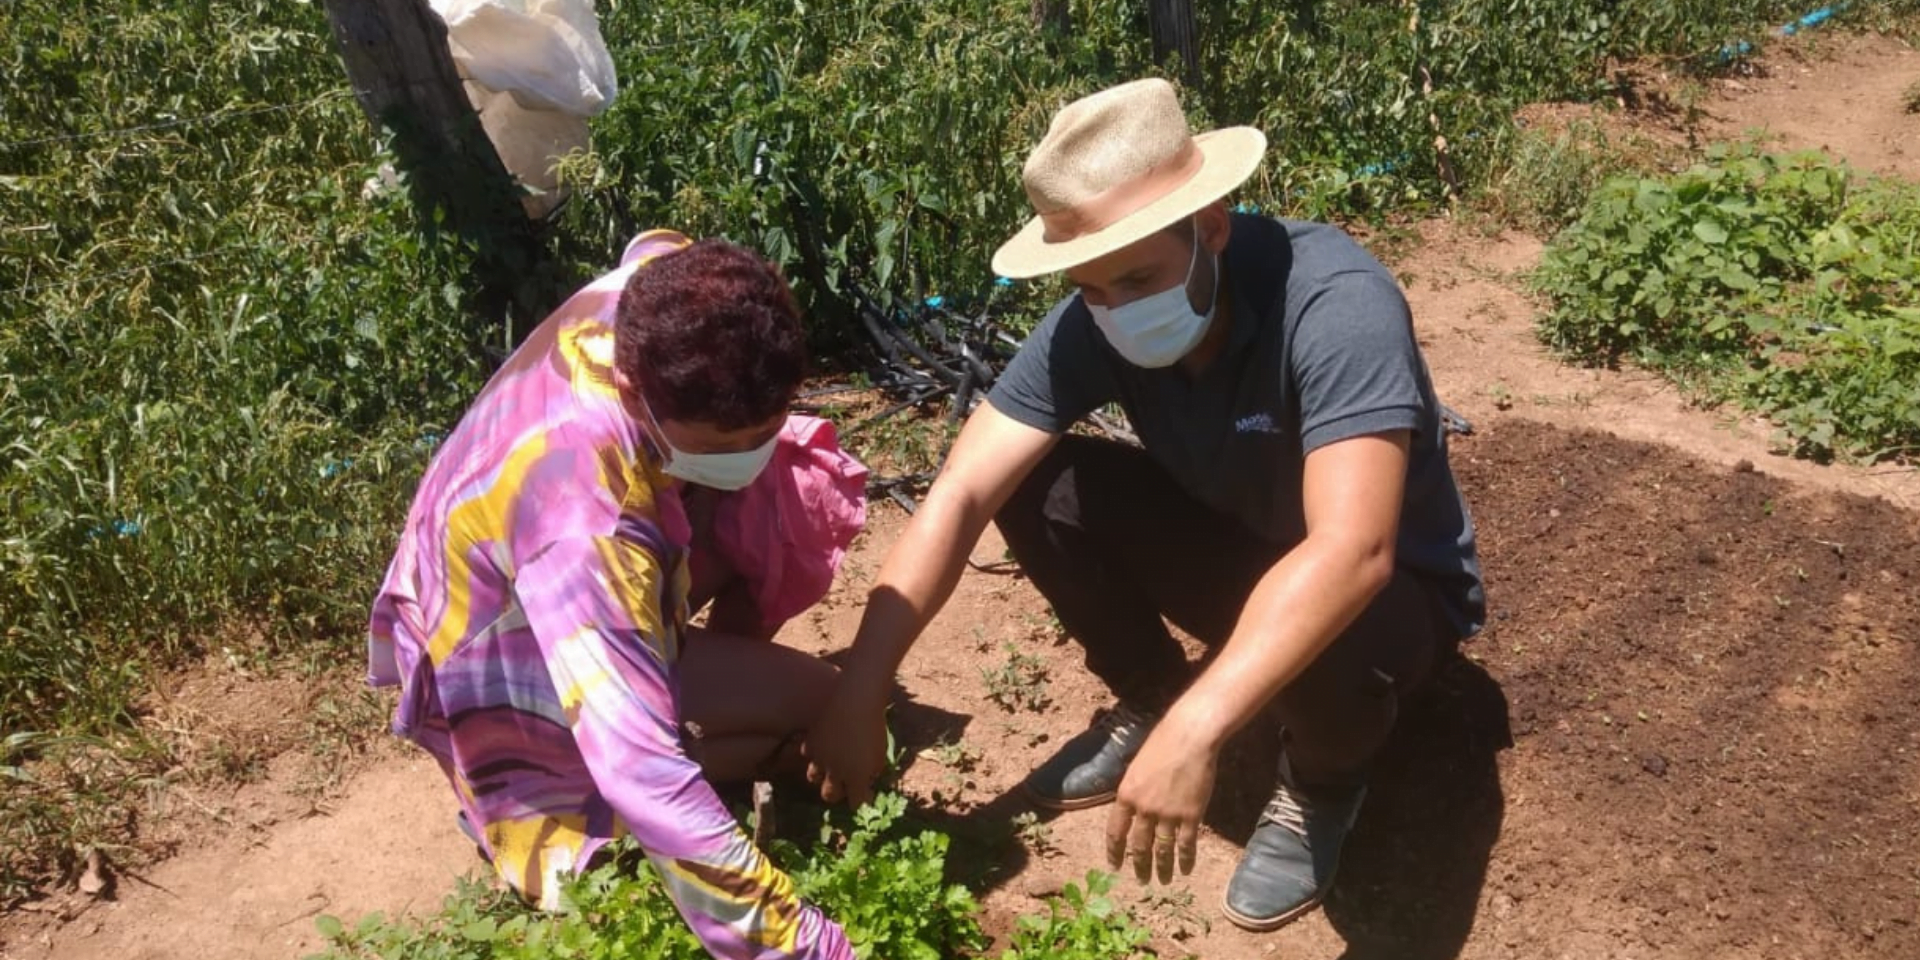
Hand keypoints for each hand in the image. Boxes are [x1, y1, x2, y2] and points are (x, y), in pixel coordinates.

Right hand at [800, 672, 889, 807]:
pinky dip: (815, 753)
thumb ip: (872, 770)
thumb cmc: (875, 726)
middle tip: (845, 784)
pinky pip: (808, 754)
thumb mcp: (880, 753)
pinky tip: (823, 746)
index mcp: (857, 778)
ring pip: (813, 777)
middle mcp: (835, 773)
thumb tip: (867, 779)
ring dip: (822, 775)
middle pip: (830, 795)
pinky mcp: (811, 742)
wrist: (857, 701)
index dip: (861, 800)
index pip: (857, 803)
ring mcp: (820, 758)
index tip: (865, 794)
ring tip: (830, 767)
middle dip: (837, 793)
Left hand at [1105, 711, 1217, 883]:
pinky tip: (1185, 869)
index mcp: (1126, 795)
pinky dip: (1186, 859)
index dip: (1115, 851)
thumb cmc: (1163, 743)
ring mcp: (1167, 815)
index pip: (1116, 831)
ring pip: (1162, 850)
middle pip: (1139, 845)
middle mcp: (1144, 809)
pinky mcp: (1190, 816)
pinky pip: (1186, 844)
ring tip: (1163, 881)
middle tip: (1141, 880)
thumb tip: (1133, 805)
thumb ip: (1134, 789)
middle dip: (1139, 865)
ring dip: (1162, 868)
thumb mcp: (1137, 766)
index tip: (1115, 865)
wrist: (1189, 738)